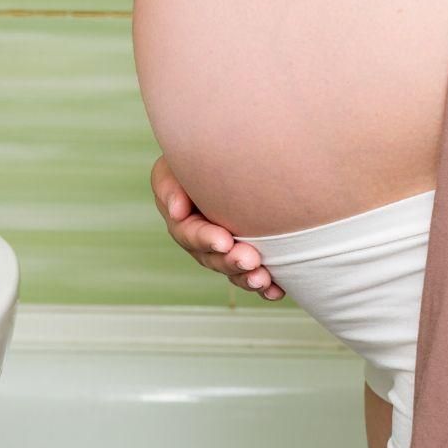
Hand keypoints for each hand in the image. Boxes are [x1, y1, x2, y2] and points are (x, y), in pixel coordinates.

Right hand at [150, 156, 282, 300]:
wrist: (224, 158)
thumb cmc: (198, 157)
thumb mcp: (175, 165)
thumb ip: (171, 186)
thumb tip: (177, 212)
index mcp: (182, 220)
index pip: (190, 233)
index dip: (205, 239)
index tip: (224, 241)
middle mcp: (201, 240)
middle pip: (213, 258)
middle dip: (230, 262)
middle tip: (249, 260)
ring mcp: (225, 250)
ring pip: (233, 271)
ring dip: (246, 278)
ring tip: (262, 279)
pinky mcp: (247, 256)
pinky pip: (253, 275)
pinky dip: (265, 286)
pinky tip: (276, 290)